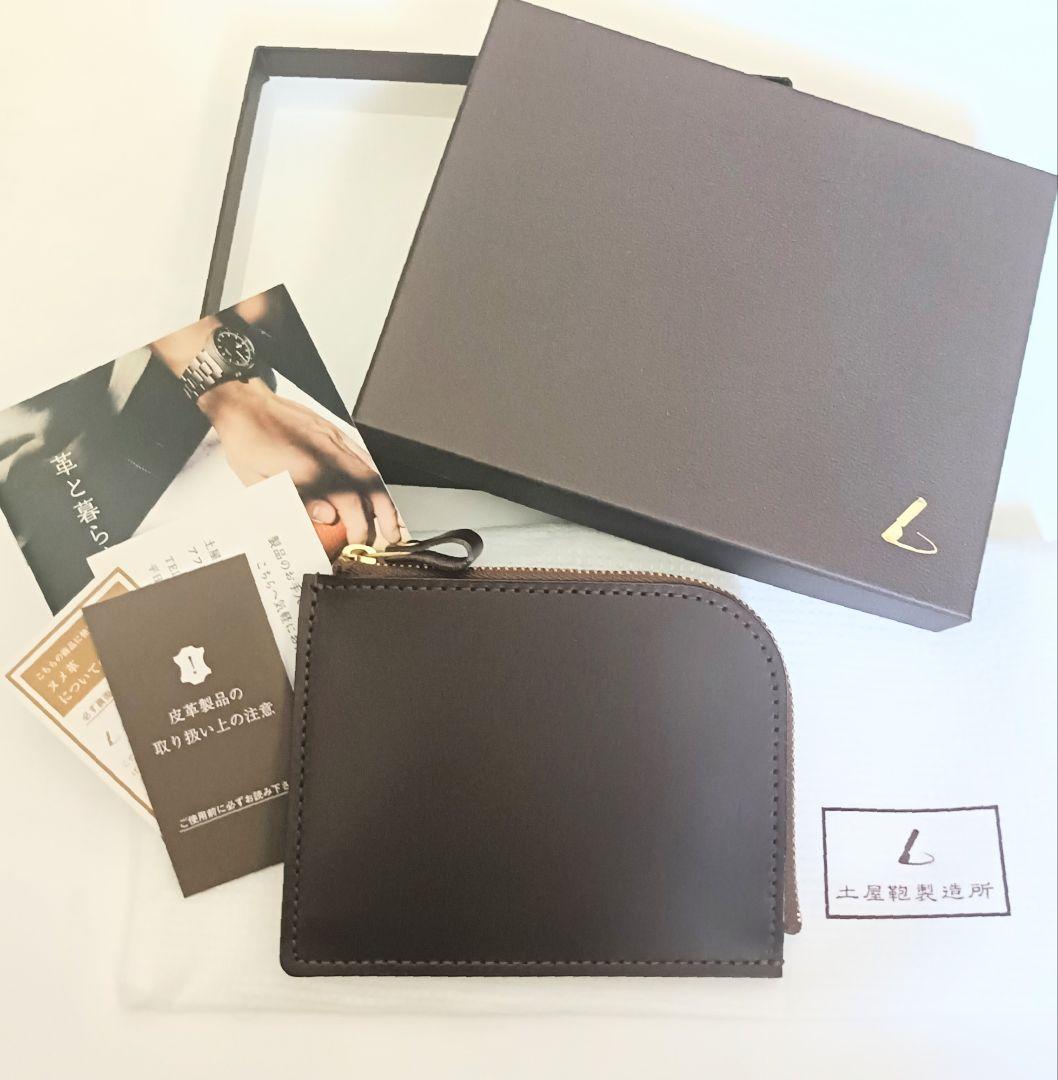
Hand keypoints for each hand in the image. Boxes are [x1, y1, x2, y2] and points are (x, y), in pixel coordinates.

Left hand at [198, 379, 400, 546]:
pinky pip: (362, 456)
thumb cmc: (246, 442)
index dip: (358, 526)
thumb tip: (328, 516)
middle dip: (384, 516)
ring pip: (371, 473)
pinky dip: (374, 476)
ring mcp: (335, 441)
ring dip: (384, 498)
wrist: (245, 403)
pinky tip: (377, 490)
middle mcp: (328, 454)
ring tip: (392, 519)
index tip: (357, 542)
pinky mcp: (335, 433)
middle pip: (369, 489)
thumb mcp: (258, 480)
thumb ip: (295, 500)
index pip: (348, 503)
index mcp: (309, 470)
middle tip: (389, 536)